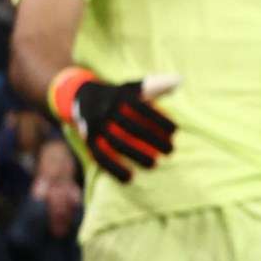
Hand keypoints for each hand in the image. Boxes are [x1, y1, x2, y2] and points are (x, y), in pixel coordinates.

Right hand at [48, 71, 179, 182]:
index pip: (141, 108)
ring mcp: (95, 125)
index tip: (175, 131)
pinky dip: (113, 169)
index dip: (159, 119)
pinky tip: (129, 179)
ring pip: (115, 142)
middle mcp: (105, 109)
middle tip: (171, 151)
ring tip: (155, 165)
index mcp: (119, 96)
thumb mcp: (132, 86)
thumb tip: (178, 81)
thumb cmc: (118, 94)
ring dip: (135, 155)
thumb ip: (154, 85)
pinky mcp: (87, 139)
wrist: (82, 97)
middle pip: (130, 126)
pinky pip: (99, 155)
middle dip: (152, 140)